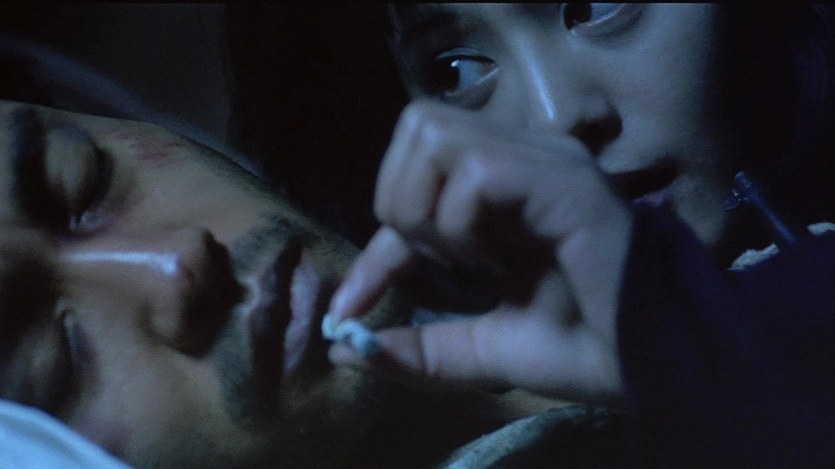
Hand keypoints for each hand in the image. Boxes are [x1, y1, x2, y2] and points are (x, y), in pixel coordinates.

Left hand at [327, 101, 631, 402]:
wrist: (658, 364)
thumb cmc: (585, 347)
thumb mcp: (483, 348)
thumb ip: (422, 348)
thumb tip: (348, 346)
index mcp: (506, 189)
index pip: (412, 183)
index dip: (372, 247)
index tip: (347, 308)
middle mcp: (525, 158)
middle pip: (416, 126)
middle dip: (401, 204)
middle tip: (442, 261)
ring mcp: (545, 161)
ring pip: (433, 133)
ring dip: (429, 208)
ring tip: (473, 257)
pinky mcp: (563, 178)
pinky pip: (474, 170)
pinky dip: (461, 220)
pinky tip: (498, 257)